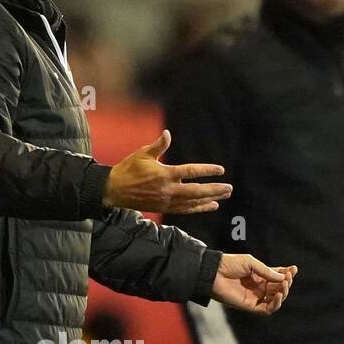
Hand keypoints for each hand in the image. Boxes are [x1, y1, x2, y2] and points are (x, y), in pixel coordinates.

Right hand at [103, 129, 231, 213]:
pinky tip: (210, 206)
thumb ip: (158, 145)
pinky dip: (199, 208)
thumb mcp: (142, 154)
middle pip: (196, 191)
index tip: (220, 170)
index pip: (191, 172)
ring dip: (210, 199)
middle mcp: (168, 189)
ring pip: (193, 202)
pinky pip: (185, 210)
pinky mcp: (164, 208)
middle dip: (214, 190)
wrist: (114, 190)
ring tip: (224, 196)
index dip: (207, 171)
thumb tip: (168, 134)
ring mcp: (166, 201)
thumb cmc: (128, 169)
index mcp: (164, 174)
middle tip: (229, 188)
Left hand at [212, 255, 296, 312]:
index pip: (277, 277)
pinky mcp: (249, 306)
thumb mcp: (251, 263)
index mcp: (259, 276)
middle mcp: (258, 287)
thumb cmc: (229, 264)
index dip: (287, 274)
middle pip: (278, 288)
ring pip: (275, 300)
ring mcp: (254, 297)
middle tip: (288, 277)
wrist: (214, 272)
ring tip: (284, 285)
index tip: (294, 269)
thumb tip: (284, 278)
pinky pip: (266, 309)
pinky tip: (278, 295)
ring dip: (283, 293)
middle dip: (286, 283)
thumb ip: (267, 271)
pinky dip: (275, 304)